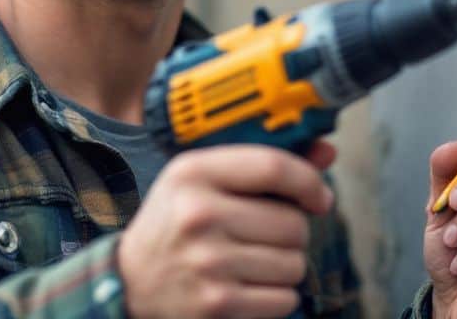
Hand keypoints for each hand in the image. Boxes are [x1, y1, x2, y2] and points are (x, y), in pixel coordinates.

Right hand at [117, 141, 335, 318]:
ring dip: (284, 266)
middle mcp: (198, 215)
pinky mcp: (217, 304)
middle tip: (265, 236)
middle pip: (293, 223)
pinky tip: (248, 287)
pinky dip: (276, 297)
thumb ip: (263, 165)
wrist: (130, 283)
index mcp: (193, 173)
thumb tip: (327, 152)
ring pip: (294, 263)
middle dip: (291, 232)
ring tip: (252, 262)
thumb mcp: (203, 181)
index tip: (318, 197)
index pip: (273, 167)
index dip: (309, 182)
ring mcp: (208, 262)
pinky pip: (284, 299)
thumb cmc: (176, 225)